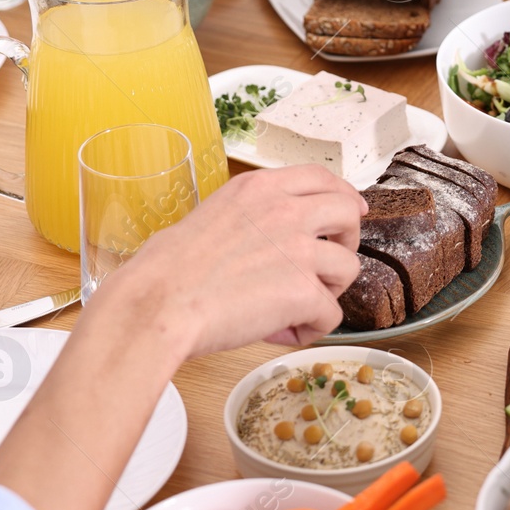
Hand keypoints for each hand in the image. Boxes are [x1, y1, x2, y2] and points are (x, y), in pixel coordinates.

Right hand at [89, 165, 366, 354]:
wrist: (157, 305)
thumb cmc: (165, 271)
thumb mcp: (210, 215)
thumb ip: (249, 217)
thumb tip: (263, 240)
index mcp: (259, 188)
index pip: (321, 177)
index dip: (343, 195)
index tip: (352, 210)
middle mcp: (285, 211)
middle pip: (349, 213)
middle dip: (347, 239)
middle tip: (327, 264)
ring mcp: (299, 249)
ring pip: (349, 267)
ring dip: (327, 290)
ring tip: (293, 306)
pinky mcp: (303, 290)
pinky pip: (331, 314)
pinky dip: (309, 328)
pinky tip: (279, 332)